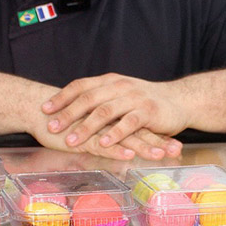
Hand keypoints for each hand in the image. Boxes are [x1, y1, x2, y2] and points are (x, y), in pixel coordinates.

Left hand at [41, 73, 187, 157]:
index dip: (61, 97)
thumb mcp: (121, 93)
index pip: (81, 86)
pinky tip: (103, 144)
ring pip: (105, 112)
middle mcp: (120, 86)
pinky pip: (128, 123)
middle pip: (89, 98)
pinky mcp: (148, 112)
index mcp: (110, 81)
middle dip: (68, 114)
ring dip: (86, 127)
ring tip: (71, 140)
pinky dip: (114, 134)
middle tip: (51, 127)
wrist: (180, 100)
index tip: (44, 109)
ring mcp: (134, 98)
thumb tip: (72, 106)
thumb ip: (101, 97)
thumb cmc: (147, 101)